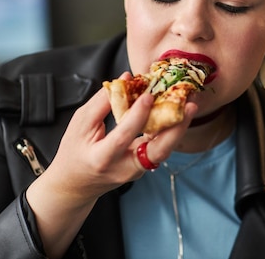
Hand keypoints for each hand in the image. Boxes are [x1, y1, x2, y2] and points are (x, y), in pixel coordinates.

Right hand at [25, 72, 196, 257]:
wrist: (75, 185)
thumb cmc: (74, 151)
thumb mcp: (79, 124)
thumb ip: (102, 102)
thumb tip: (126, 78)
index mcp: (102, 158)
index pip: (123, 137)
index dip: (137, 115)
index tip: (148, 95)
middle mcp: (124, 168)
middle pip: (158, 152)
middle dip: (177, 128)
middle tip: (190, 105)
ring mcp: (137, 170)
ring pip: (165, 150)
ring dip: (179, 127)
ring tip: (189, 104)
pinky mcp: (145, 166)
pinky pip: (161, 146)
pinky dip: (170, 128)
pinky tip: (177, 110)